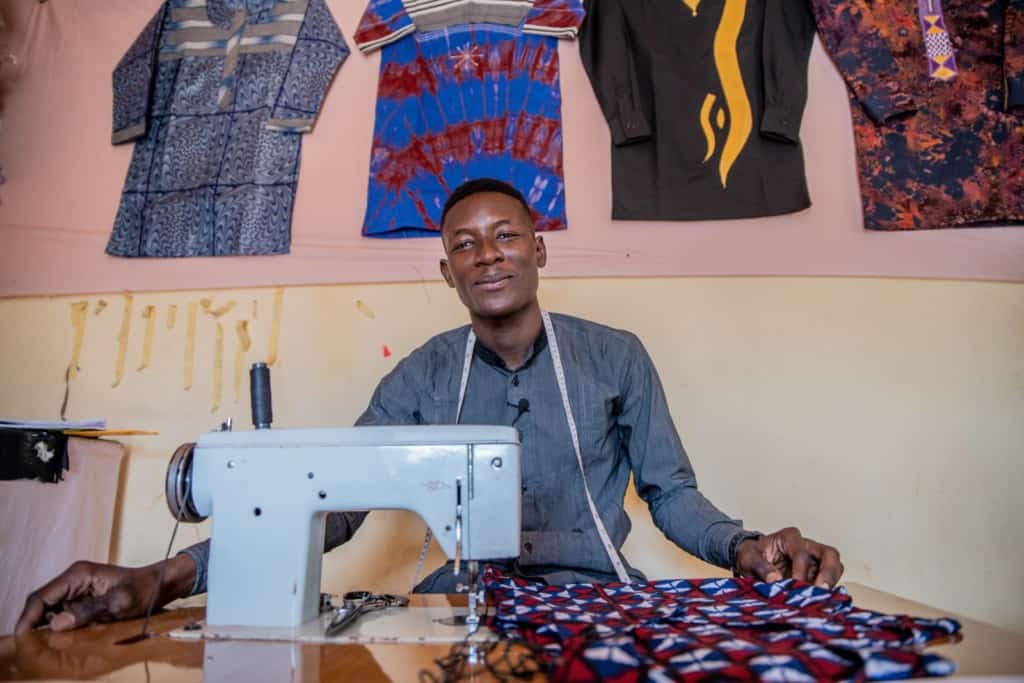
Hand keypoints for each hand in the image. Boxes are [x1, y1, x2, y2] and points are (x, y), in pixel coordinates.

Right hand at [14, 555, 195, 634]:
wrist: (163, 584)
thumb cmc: (145, 589)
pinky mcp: (86, 598)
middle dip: (34, 623)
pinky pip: (65, 612)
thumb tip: (56, 623)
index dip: (28, 616)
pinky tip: (64, 638)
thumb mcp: (119, 602)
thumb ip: (88, 611)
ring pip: (52, 609)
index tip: (21, 636)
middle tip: (31, 646)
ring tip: (45, 645)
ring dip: (48, 625)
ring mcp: (79, 588)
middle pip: (42, 602)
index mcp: (78, 574)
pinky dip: (61, 625)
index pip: (42, 596)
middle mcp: (74, 579)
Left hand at [735, 527, 842, 589]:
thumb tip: (775, 579)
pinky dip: (827, 592)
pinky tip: (820, 602)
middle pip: (829, 554)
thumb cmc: (751, 556)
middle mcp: (806, 545)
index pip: (802, 552)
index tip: (794, 585)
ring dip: (831, 583)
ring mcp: (815, 560)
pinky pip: (830, 581)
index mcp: (789, 538)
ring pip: (836, 567)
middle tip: (822, 591)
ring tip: (823, 599)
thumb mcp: (748, 558)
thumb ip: (760, 566)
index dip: (800, 570)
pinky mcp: (817, 574)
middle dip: (828, 573)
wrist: (750, 562)